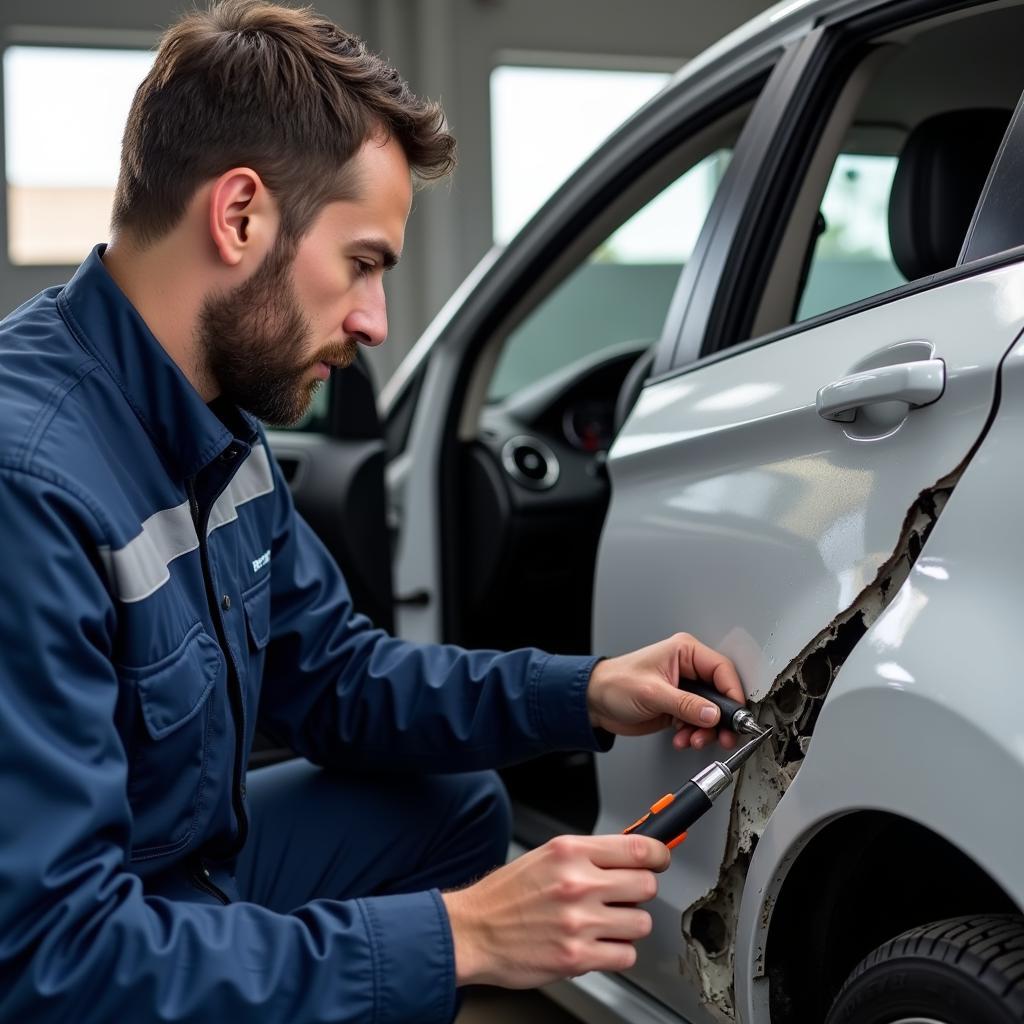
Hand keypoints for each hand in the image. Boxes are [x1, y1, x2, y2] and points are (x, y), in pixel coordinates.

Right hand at [441, 833, 668, 986]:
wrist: (472, 930)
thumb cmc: (505, 895)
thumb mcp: (546, 856)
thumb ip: (588, 854)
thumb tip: (630, 853)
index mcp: (570, 852)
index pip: (638, 848)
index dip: (659, 854)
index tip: (661, 859)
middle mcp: (577, 884)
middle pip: (646, 885)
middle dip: (639, 892)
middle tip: (623, 896)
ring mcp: (579, 922)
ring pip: (641, 923)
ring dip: (628, 925)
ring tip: (604, 923)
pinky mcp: (577, 957)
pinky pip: (626, 955)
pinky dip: (617, 952)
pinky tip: (597, 944)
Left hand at [586, 632, 744, 750]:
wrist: (594, 702)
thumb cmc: (615, 684)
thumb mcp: (652, 693)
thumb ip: (686, 705)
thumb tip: (713, 714)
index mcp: (684, 652)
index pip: (721, 670)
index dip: (732, 693)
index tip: (736, 715)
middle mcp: (687, 668)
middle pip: (720, 693)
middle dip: (720, 718)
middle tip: (723, 737)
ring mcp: (684, 689)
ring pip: (711, 712)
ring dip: (705, 730)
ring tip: (693, 739)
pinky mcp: (678, 706)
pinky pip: (697, 722)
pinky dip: (694, 734)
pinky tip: (682, 738)